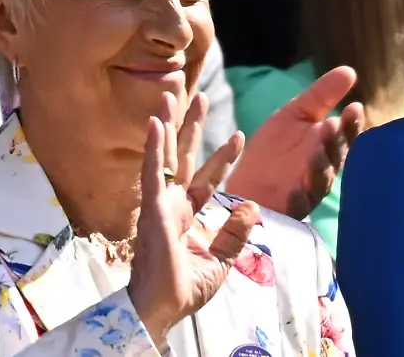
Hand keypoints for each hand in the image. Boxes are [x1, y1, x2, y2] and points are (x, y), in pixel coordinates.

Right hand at [128, 92, 259, 345]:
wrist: (165, 308)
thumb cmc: (187, 288)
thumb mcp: (222, 259)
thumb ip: (236, 232)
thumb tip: (251, 206)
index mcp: (189, 213)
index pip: (209, 177)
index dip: (223, 156)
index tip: (239, 134)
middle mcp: (173, 203)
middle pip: (185, 156)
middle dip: (191, 126)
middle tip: (198, 96)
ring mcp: (161, 203)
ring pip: (166, 156)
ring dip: (169, 125)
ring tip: (171, 95)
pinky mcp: (152, 208)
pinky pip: (152, 173)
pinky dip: (153, 147)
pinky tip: (154, 123)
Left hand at [225, 67, 365, 219]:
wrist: (244, 183)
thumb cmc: (273, 150)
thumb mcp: (294, 115)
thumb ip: (321, 95)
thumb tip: (350, 71)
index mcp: (328, 145)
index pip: (347, 134)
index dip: (352, 124)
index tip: (354, 107)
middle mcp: (324, 169)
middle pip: (337, 156)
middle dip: (336, 142)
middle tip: (333, 125)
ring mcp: (308, 191)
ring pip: (320, 179)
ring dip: (320, 165)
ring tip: (317, 149)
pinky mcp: (289, 209)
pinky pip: (296, 205)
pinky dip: (297, 197)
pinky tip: (295, 188)